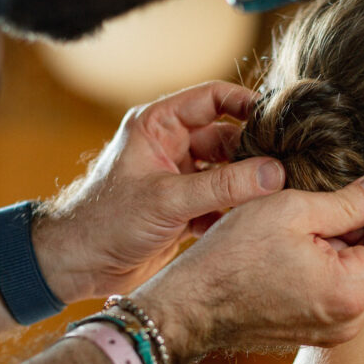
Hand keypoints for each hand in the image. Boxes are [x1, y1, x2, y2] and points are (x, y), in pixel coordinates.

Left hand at [34, 81, 286, 300]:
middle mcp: (170, 147)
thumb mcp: (167, 200)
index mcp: (158, 125)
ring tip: (277, 197)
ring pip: (228, 173)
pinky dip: (235, 212)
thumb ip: (223, 186)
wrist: (76, 265)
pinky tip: (252, 222)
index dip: (246, 104)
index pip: (212, 98)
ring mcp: (178, 179)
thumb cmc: (105, 221)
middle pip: (227, 138)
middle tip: (288, 167)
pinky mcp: (183, 210)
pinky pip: (221, 202)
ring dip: (248, 186)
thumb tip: (274, 173)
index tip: (279, 120)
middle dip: (255, 153)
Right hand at [131, 172, 363, 363]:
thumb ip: (347, 201)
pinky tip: (326, 238)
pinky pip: (353, 293)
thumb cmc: (230, 258)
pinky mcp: (320, 331)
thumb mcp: (290, 210)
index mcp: (350, 290)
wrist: (190, 306)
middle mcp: (351, 320)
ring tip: (344, 210)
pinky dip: (352, 262)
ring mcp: (336, 331)